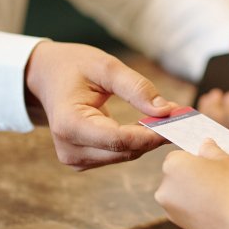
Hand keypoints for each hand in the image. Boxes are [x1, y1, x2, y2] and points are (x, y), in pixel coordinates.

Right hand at [25, 41, 177, 169]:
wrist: (46, 76)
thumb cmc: (73, 67)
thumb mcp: (105, 67)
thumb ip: (136, 88)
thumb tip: (166, 111)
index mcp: (70, 125)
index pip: (120, 140)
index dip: (152, 134)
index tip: (179, 123)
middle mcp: (70, 148)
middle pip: (125, 151)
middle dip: (155, 136)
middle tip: (182, 117)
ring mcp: (75, 158)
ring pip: (125, 156)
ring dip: (147, 139)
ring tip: (165, 118)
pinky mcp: (83, 161)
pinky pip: (118, 155)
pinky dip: (135, 142)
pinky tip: (147, 126)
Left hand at [154, 139, 228, 228]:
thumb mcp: (227, 160)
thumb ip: (211, 149)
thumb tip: (205, 145)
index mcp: (173, 165)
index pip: (181, 155)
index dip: (199, 158)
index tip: (215, 164)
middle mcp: (165, 187)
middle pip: (180, 174)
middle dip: (196, 175)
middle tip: (221, 179)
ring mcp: (170, 210)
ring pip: (184, 193)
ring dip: (198, 192)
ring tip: (223, 197)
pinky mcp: (180, 226)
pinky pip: (189, 210)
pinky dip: (200, 209)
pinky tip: (219, 211)